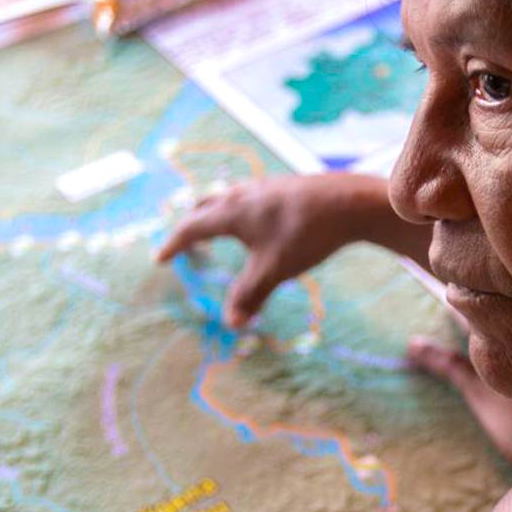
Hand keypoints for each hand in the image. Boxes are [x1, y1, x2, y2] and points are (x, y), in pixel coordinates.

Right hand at [156, 174, 389, 328]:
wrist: (350, 202)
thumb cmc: (306, 235)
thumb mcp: (274, 270)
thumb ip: (250, 296)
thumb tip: (231, 324)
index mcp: (232, 212)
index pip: (192, 227)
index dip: (175, 244)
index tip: (161, 258)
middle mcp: (243, 194)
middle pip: (206, 207)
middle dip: (192, 226)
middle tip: (186, 244)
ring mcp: (265, 187)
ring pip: (229, 198)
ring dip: (216, 214)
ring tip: (218, 230)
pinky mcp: (286, 187)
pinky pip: (251, 198)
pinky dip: (240, 211)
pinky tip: (260, 223)